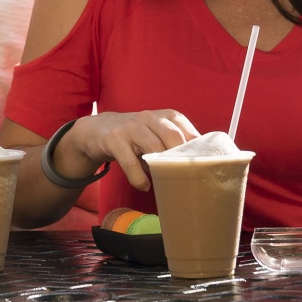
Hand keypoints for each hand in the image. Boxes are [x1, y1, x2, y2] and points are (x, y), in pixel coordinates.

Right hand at [68, 110, 199, 190]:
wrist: (98, 130)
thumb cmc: (136, 136)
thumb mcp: (156, 134)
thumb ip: (175, 145)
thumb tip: (201, 166)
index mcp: (165, 116)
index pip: (187, 130)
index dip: (196, 149)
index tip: (202, 166)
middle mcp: (149, 117)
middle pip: (172, 136)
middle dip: (180, 157)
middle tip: (184, 175)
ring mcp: (131, 127)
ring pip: (153, 147)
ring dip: (160, 168)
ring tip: (165, 182)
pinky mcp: (115, 139)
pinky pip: (129, 161)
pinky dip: (138, 177)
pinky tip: (144, 185)